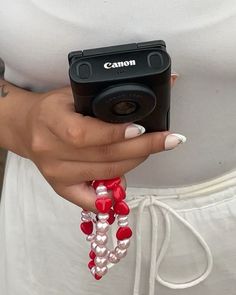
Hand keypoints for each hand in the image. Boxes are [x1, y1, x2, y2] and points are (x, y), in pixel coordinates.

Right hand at [7, 74, 182, 211]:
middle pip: (103, 156)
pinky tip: (124, 185)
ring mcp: (55, 173)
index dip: (116, 133)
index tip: (144, 129)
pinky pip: (89, 200)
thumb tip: (155, 89)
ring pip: (104, 174)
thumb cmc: (54, 108)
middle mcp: (50, 150)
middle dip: (141, 149)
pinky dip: (111, 197)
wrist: (27, 128)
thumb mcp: (73, 93)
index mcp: (51, 120)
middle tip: (167, 140)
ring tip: (151, 150)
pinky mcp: (60, 187)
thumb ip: (106, 95)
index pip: (85, 133)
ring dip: (134, 163)